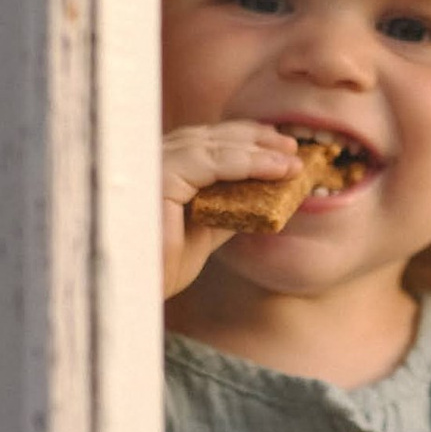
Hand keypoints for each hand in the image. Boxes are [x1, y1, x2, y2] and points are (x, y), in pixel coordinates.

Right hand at [163, 120, 297, 294]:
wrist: (138, 296)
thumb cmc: (161, 268)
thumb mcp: (204, 231)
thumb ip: (226, 207)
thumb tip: (263, 191)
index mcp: (157, 169)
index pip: (202, 141)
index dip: (242, 138)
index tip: (279, 146)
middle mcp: (149, 159)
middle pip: (208, 136)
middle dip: (254, 138)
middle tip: (292, 146)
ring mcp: (150, 165)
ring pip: (211, 144)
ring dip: (258, 151)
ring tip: (292, 161)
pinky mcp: (158, 177)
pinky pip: (210, 162)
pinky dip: (248, 163)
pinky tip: (277, 169)